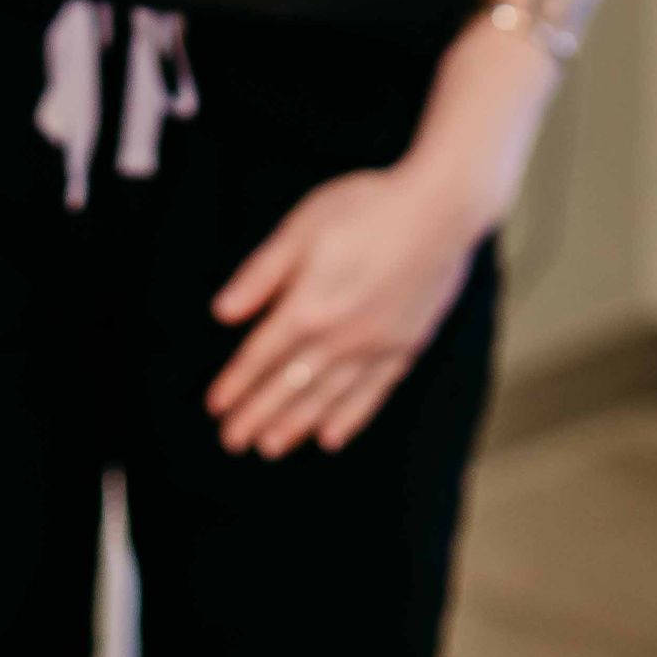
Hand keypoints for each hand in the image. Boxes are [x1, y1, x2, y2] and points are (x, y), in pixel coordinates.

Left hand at [206, 161, 483, 455]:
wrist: (439, 210)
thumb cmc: (365, 208)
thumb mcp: (301, 229)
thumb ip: (262, 275)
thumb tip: (223, 313)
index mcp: (308, 306)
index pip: (261, 355)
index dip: (236, 383)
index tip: (216, 407)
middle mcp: (339, 337)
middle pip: (289, 385)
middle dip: (257, 415)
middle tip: (233, 441)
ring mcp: (375, 347)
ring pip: (327, 397)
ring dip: (295, 424)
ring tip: (271, 447)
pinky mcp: (405, 348)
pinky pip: (371, 394)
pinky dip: (349, 418)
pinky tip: (331, 437)